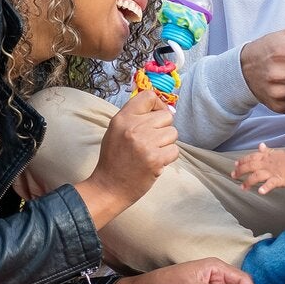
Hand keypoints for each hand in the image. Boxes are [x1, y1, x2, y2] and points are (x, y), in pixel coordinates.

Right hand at [74, 91, 177, 227]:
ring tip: (151, 152)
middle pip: (166, 116)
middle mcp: (133, 127)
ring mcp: (145, 143)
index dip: (158, 105)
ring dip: (166, 144)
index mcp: (122, 118)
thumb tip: (164, 109)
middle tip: (151, 141)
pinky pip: (174, 150)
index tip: (156, 116)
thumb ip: (134, 117)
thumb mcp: (116, 130)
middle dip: (163, 129)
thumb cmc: (114, 159)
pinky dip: (168, 158)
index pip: (149, 96)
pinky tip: (155, 162)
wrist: (109, 187)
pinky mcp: (155, 159)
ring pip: (173, 133)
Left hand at [230, 143, 284, 194]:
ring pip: (257, 176)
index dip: (242, 160)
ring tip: (243, 187)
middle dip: (240, 171)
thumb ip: (267, 151)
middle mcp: (267, 164)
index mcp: (266, 157)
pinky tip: (260, 191)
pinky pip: (271, 184)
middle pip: (250, 166)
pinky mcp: (279, 180)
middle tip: (233, 175)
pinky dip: (265, 187)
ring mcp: (272, 172)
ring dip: (249, 182)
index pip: (251, 157)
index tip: (235, 164)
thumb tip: (260, 145)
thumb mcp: (277, 152)